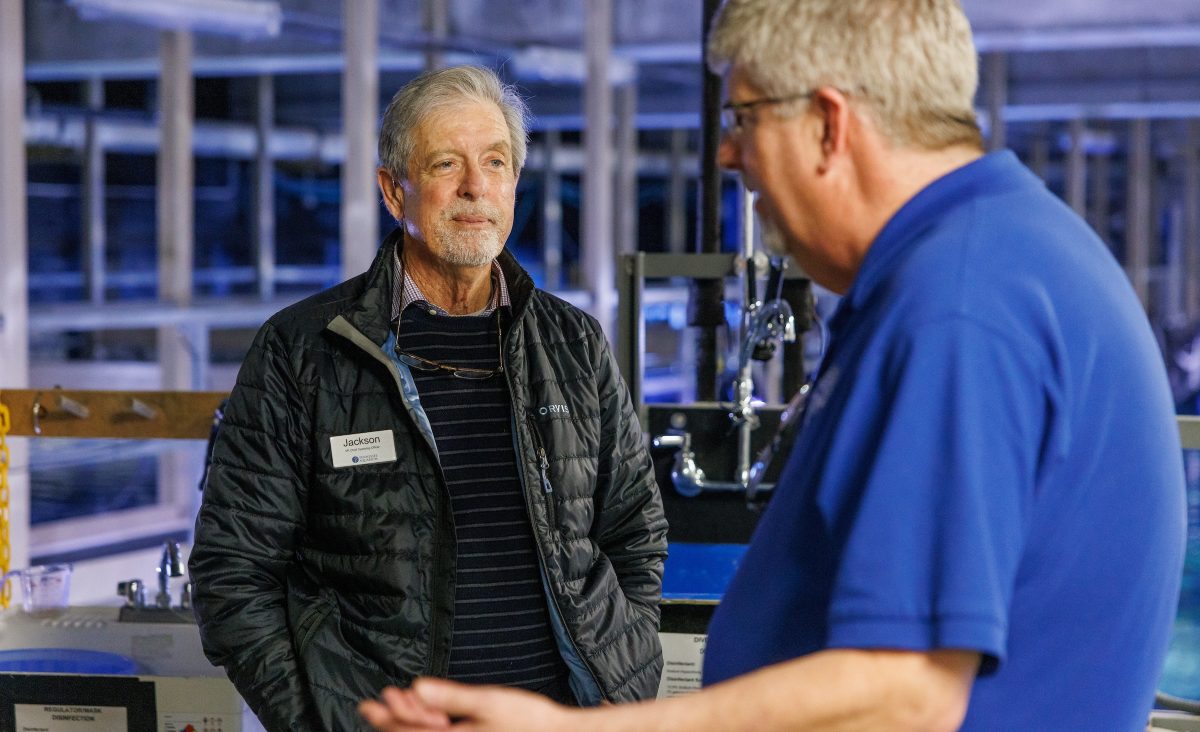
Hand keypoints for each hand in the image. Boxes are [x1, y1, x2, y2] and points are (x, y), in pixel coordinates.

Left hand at [359, 678, 576, 731]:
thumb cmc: (528, 721)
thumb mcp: (489, 702)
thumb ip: (452, 697)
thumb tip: (417, 687)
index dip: (384, 720)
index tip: (369, 704)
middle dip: (396, 718)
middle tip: (385, 697)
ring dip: (414, 720)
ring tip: (408, 699)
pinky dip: (433, 725)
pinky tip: (435, 713)